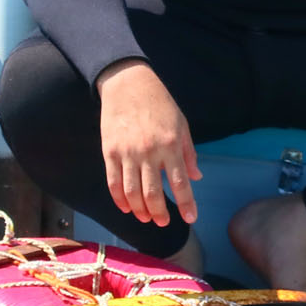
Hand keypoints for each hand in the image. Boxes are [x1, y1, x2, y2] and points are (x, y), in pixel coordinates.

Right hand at [94, 59, 201, 227]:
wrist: (128, 83)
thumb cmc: (159, 103)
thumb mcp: (181, 124)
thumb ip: (188, 153)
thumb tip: (196, 177)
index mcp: (171, 144)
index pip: (180, 182)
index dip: (186, 203)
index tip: (190, 218)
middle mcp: (149, 151)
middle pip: (153, 192)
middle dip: (159, 213)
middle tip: (163, 222)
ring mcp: (127, 152)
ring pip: (132, 192)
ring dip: (139, 209)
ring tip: (146, 217)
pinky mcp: (110, 151)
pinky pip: (114, 182)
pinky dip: (119, 199)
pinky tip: (126, 207)